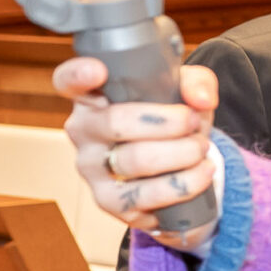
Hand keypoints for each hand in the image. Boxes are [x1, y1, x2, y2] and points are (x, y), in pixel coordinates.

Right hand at [53, 55, 219, 251]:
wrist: (178, 165)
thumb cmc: (170, 117)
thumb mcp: (187, 92)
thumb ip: (197, 83)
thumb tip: (201, 101)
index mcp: (93, 95)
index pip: (69, 81)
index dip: (79, 74)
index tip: (99, 70)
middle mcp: (83, 130)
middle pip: (116, 123)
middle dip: (167, 122)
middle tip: (193, 120)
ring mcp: (91, 167)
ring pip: (134, 161)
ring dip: (181, 154)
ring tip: (201, 148)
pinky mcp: (107, 200)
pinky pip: (144, 196)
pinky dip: (182, 185)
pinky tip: (201, 173)